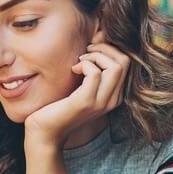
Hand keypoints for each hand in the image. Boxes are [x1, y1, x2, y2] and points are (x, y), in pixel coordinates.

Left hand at [24, 35, 129, 149]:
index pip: (126, 63)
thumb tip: (97, 42)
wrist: (46, 132)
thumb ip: (94, 72)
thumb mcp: (82, 88)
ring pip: (115, 66)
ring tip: (79, 62)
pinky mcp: (86, 102)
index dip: (109, 50)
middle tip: (85, 54)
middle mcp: (112, 100)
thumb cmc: (60, 106)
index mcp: (114, 96)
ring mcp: (100, 102)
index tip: (90, 52)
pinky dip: (85, 65)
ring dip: (95, 56)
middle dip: (104, 49)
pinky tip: (74, 70)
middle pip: (124, 62)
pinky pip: (95, 73)